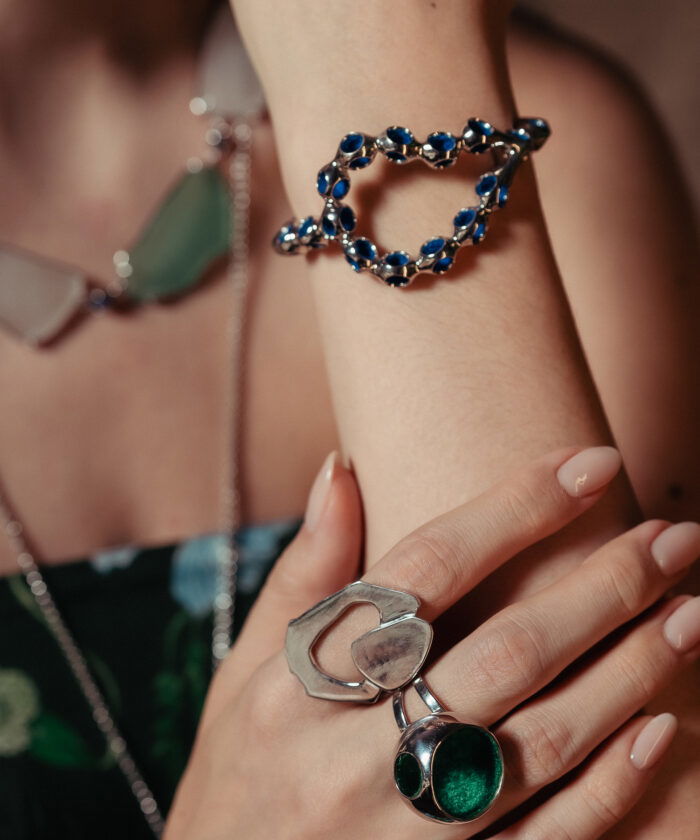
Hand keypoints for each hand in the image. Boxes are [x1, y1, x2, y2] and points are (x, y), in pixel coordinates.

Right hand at [164, 447, 699, 838]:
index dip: (514, 508)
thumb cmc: (235, 777)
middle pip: (503, 649)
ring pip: (543, 742)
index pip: (424, 570)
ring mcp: (401, 833)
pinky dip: (612, 784)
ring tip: (690, 610)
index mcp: (296, 684)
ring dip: (630, 671)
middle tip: (672, 536)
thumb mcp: (245, 673)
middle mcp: (349, 756)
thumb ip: (303, 571)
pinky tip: (662, 727)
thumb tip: (342, 467)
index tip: (587, 465)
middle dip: (602, 585)